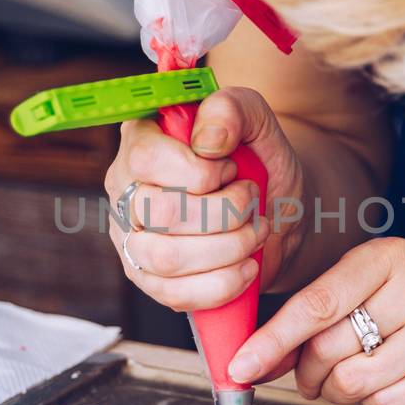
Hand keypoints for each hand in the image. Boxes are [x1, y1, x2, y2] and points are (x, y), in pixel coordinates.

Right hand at [103, 86, 305, 311]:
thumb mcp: (258, 124)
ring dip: (227, 248)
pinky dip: (222, 284)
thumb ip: (233, 109)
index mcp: (141, 140)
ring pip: (166, 258)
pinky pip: (174, 295)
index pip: (146, 159)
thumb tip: (207, 140)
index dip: (198, 172)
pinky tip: (247, 267)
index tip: (229, 169)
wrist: (278, 210)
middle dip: (224, 213)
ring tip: (254, 233)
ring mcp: (131, 238)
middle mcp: (126, 189)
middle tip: (252, 203)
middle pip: (159, 213)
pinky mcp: (147, 279)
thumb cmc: (260, 162)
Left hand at [227, 238, 404, 404]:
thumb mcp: (345, 303)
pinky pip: (386, 404)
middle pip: (330, 346)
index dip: (274, 339)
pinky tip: (394, 385)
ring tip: (360, 376)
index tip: (242, 366)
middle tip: (316, 376)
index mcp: (387, 256)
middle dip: (310, 373)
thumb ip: (297, 328)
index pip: (318, 302)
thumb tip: (248, 364)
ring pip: (354, 381)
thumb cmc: (387, 323)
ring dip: (341, 391)